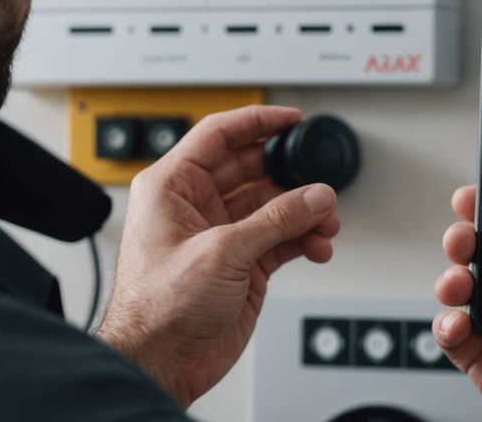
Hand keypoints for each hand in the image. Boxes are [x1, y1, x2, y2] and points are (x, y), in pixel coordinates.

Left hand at [96, 106, 339, 405]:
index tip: (290, 118)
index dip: (257, 121)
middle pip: (253, 169)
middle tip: (317, 181)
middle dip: (290, 176)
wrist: (160, 362)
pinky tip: (318, 245)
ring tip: (325, 223)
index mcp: (173, 187)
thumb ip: (275, 221)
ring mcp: (222, 235)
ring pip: (274, 206)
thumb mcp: (221, 252)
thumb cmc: (157, 308)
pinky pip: (282, 238)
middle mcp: (197, 206)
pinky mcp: (242, 264)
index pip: (219, 135)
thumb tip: (314, 197)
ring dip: (304, 212)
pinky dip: (304, 239)